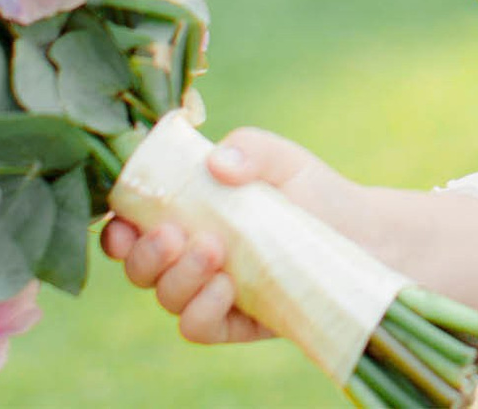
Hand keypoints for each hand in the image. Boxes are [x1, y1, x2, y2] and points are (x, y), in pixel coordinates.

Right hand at [100, 126, 339, 346]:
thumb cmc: (310, 189)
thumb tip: (216, 164)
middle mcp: (188, 255)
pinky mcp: (234, 322)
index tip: (121, 221)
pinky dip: (201, 310)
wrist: (362, 233)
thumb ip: (248, 149)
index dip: (114, 228)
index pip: (130, 225)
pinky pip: (197, 327)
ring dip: (178, 277)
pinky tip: (226, 287)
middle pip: (137, 267)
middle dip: (145, 254)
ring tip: (214, 251)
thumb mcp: (281, 158)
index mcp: (185, 213)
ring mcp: (209, 291)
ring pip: (165, 297)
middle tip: (174, 234)